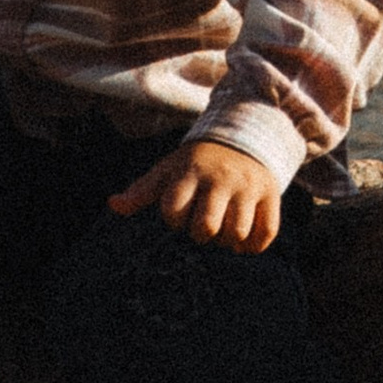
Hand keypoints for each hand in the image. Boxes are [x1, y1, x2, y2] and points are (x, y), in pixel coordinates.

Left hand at [107, 140, 283, 250]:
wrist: (242, 137)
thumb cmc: (196, 164)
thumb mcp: (168, 170)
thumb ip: (141, 191)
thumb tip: (113, 205)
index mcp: (190, 172)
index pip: (173, 209)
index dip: (173, 219)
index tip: (179, 214)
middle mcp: (220, 178)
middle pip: (206, 226)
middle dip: (200, 234)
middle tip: (203, 226)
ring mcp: (247, 186)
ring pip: (236, 232)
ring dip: (227, 241)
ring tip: (223, 232)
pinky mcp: (270, 193)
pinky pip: (266, 232)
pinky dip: (253, 244)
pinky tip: (243, 240)